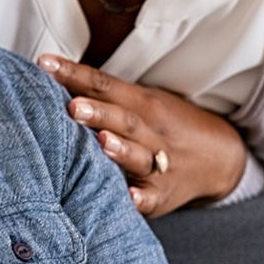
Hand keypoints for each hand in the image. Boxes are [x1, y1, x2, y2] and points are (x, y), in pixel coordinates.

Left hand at [37, 55, 247, 217]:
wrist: (219, 158)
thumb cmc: (163, 126)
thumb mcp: (141, 102)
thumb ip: (101, 94)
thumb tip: (49, 74)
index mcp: (141, 103)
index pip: (104, 84)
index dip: (74, 74)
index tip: (44, 64)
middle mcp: (151, 131)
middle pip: (123, 118)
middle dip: (98, 113)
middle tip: (72, 107)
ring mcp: (160, 163)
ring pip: (139, 156)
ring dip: (120, 149)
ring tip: (101, 142)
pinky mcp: (162, 195)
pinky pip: (152, 197)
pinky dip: (141, 198)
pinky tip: (129, 198)